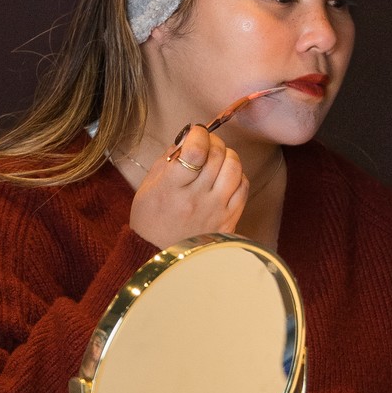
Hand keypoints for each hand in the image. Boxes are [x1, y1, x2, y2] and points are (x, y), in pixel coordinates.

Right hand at [129, 125, 247, 248]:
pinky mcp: (230, 219)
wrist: (161, 259)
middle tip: (205, 144)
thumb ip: (167, 160)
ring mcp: (216, 209)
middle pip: (217, 154)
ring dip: (227, 155)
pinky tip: (225, 178)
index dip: (198, 134)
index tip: (194, 133)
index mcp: (171, 189)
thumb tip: (187, 137)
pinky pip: (243, 185)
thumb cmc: (151, 221)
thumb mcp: (147, 188)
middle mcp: (197, 198)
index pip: (195, 150)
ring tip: (217, 159)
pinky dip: (237, 175)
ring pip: (234, 166)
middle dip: (212, 141)